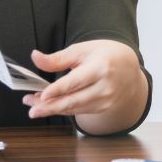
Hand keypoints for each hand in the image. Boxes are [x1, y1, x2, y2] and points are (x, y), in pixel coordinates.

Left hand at [23, 40, 144, 119]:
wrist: (129, 68)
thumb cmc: (104, 55)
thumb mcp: (82, 50)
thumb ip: (58, 58)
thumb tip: (35, 57)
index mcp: (100, 67)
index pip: (76, 81)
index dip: (58, 90)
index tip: (42, 96)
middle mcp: (105, 86)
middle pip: (74, 100)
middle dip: (51, 107)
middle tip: (32, 110)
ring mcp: (105, 100)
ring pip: (74, 108)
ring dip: (53, 109)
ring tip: (34, 108)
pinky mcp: (102, 108)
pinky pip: (79, 111)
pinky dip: (63, 110)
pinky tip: (50, 107)